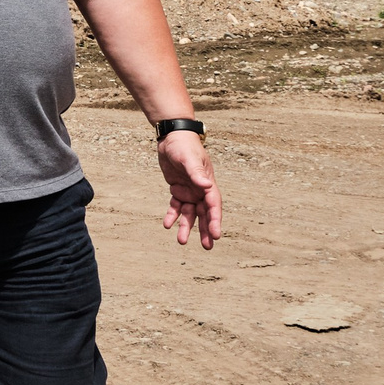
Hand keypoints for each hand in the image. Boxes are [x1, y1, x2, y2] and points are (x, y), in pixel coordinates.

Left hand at [157, 131, 220, 248]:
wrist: (171, 137)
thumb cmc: (183, 146)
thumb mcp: (189, 159)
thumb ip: (196, 173)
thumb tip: (207, 186)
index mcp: (208, 183)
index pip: (214, 205)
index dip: (215, 220)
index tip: (216, 235)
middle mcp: (201, 189)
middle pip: (205, 213)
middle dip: (206, 230)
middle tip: (208, 247)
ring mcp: (189, 190)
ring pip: (190, 213)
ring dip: (187, 226)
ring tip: (181, 241)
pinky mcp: (178, 189)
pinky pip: (176, 206)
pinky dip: (172, 215)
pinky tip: (167, 224)